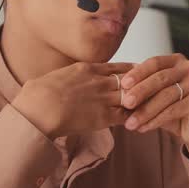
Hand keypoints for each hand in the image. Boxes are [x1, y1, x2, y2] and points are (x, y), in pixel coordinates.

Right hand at [13, 62, 135, 138]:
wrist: (40, 107)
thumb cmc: (39, 93)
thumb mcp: (56, 75)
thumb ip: (67, 75)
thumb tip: (61, 78)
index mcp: (88, 69)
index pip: (117, 68)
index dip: (129, 72)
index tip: (137, 74)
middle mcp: (100, 81)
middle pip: (130, 80)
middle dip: (140, 85)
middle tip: (149, 89)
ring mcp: (104, 98)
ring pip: (131, 96)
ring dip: (139, 101)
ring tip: (147, 105)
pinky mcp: (104, 116)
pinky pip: (126, 115)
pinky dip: (133, 117)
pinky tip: (137, 120)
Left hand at [119, 54, 188, 162]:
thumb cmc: (174, 109)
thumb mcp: (156, 96)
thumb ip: (142, 89)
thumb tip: (117, 89)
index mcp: (177, 60)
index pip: (154, 63)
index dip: (137, 73)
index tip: (122, 84)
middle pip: (160, 78)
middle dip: (140, 92)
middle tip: (125, 103)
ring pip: (165, 96)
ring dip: (145, 111)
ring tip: (131, 123)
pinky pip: (172, 110)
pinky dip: (155, 120)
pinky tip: (143, 128)